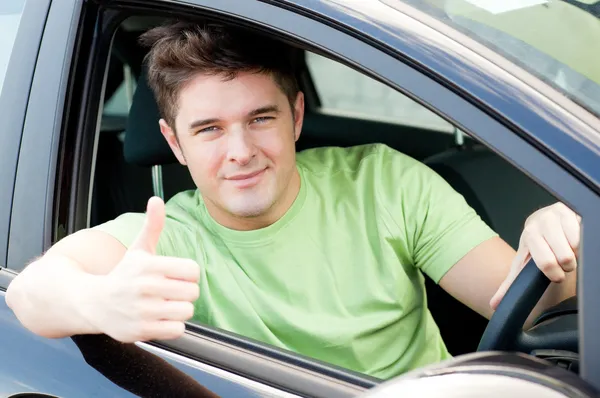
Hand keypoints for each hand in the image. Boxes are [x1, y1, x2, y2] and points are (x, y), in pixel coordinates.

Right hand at [88, 197, 199, 342]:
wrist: (93, 303)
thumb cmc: (123, 274)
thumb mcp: (138, 249)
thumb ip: (152, 225)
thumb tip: (156, 199)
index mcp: (148, 265)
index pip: (192, 270)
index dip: (188, 274)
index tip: (176, 275)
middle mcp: (145, 287)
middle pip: (193, 292)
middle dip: (185, 293)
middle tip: (170, 292)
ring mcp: (142, 310)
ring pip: (186, 311)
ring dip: (179, 310)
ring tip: (165, 305)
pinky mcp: (141, 330)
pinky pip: (177, 330)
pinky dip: (172, 326)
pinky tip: (159, 319)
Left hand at [490, 202, 580, 309]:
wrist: (545, 218)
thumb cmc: (535, 244)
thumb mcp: (522, 261)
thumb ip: (510, 283)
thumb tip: (495, 304)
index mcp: (530, 236)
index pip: (545, 261)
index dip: (554, 273)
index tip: (557, 277)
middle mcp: (543, 222)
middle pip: (563, 256)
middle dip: (566, 265)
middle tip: (564, 264)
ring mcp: (558, 214)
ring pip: (576, 245)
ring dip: (576, 253)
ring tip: (570, 251)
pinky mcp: (573, 211)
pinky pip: (584, 233)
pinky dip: (582, 242)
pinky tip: (576, 241)